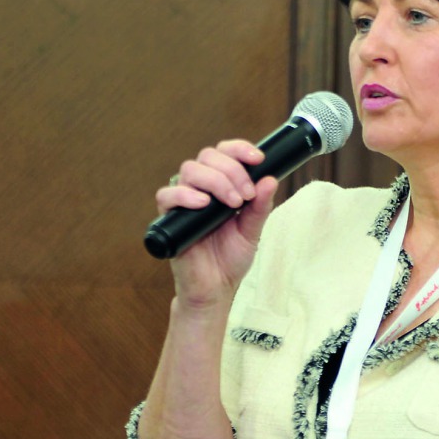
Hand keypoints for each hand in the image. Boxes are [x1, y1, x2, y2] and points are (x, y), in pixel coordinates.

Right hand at [156, 140, 278, 307]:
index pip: (224, 153)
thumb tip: (270, 179)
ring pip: (189, 169)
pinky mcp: (169, 218)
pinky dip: (185, 195)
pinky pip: (167, 195)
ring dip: (215, 180)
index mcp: (221, 185)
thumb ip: (260, 206)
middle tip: (246, 195)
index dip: (239, 149)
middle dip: (232, 170)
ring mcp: (184, 201)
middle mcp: (200, 188)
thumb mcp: (252, 230)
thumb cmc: (230, 259)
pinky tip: (203, 204)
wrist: (215, 289)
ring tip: (232, 203)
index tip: (258, 159)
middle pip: (207, 156)